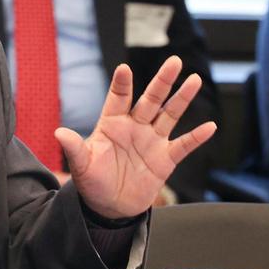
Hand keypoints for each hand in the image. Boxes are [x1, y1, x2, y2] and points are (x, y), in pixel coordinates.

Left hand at [58, 56, 215, 219]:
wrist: (109, 206)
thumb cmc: (92, 181)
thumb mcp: (81, 165)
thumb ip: (74, 148)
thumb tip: (59, 132)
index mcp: (112, 123)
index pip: (118, 98)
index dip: (121, 85)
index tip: (124, 69)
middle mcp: (135, 127)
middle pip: (151, 100)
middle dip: (162, 82)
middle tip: (174, 61)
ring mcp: (152, 141)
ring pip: (170, 115)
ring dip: (182, 99)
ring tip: (194, 80)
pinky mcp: (165, 159)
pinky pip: (183, 146)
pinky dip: (196, 137)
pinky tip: (210, 126)